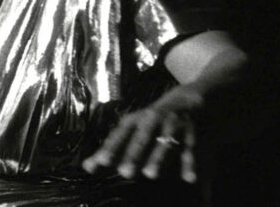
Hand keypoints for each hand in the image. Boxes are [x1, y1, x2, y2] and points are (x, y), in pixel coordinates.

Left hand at [82, 86, 207, 183]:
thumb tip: (86, 167)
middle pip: (141, 138)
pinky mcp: (193, 134)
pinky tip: (189, 180)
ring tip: (150, 175)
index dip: (111, 148)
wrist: (188, 100)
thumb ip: (111, 149)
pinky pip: (190, 151)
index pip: (120, 135)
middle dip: (133, 154)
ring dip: (158, 158)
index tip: (101, 162)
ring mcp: (173, 126)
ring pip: (165, 143)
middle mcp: (152, 120)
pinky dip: (190, 164)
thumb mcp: (132, 128)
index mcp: (135, 120)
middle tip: (124, 172)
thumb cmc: (152, 120)